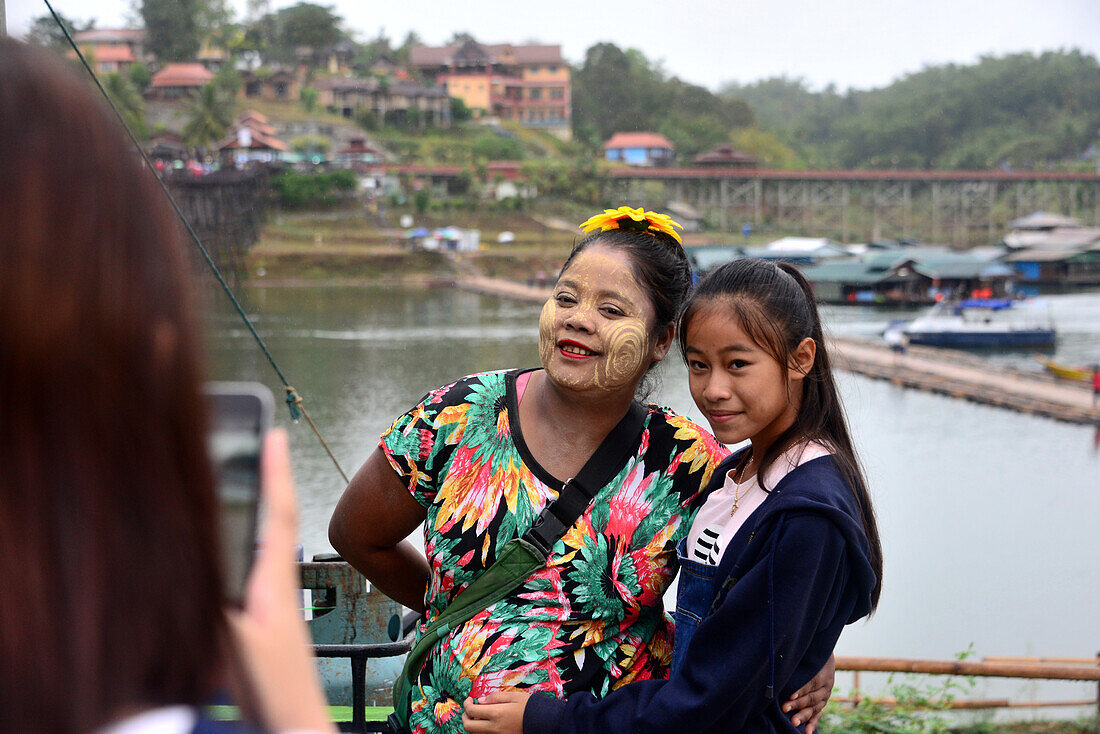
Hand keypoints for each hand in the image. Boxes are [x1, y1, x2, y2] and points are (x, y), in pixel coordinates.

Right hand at [226, 429, 336, 732]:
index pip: (278, 514)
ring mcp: (275, 601)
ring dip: (264, 505)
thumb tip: (194, 575)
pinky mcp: (267, 619)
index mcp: (274, 582)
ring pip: (270, 541)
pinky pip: (260, 564)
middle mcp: (278, 584)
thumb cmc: (275, 690)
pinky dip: (253, 540)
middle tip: (267, 442)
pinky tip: (241, 546)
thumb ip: (215, 611)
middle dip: (270, 478)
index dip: (276, 473)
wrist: (295, 724)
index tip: (276, 436)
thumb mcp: (237, 646)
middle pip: (277, 519)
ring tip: (256, 477)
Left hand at [462, 691, 530, 733]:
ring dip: (472, 725)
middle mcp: (494, 728)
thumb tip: (481, 700)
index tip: (469, 699)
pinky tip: (486, 723)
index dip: (466, 704)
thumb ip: (495, 697)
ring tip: (478, 716)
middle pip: (468, 727)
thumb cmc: (529, 707)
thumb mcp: (514, 696)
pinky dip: (481, 730)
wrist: (542, 722)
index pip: (471, 711)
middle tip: (469, 709)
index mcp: (496, 714)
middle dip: (464, 717)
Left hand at [781, 653, 834, 732]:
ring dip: (804, 716)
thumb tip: (780, 660)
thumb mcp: (806, 654)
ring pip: (815, 707)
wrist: (825, 652)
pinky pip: (818, 714)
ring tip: (794, 722)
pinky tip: (808, 732)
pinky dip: (813, 723)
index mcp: (822, 673)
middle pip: (812, 697)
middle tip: (785, 708)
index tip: (790, 695)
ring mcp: (825, 695)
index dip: (801, 689)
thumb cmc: (810, 652)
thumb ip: (797, 660)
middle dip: (798, 704)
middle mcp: (826, 686)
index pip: (811, 683)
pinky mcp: (823, 702)